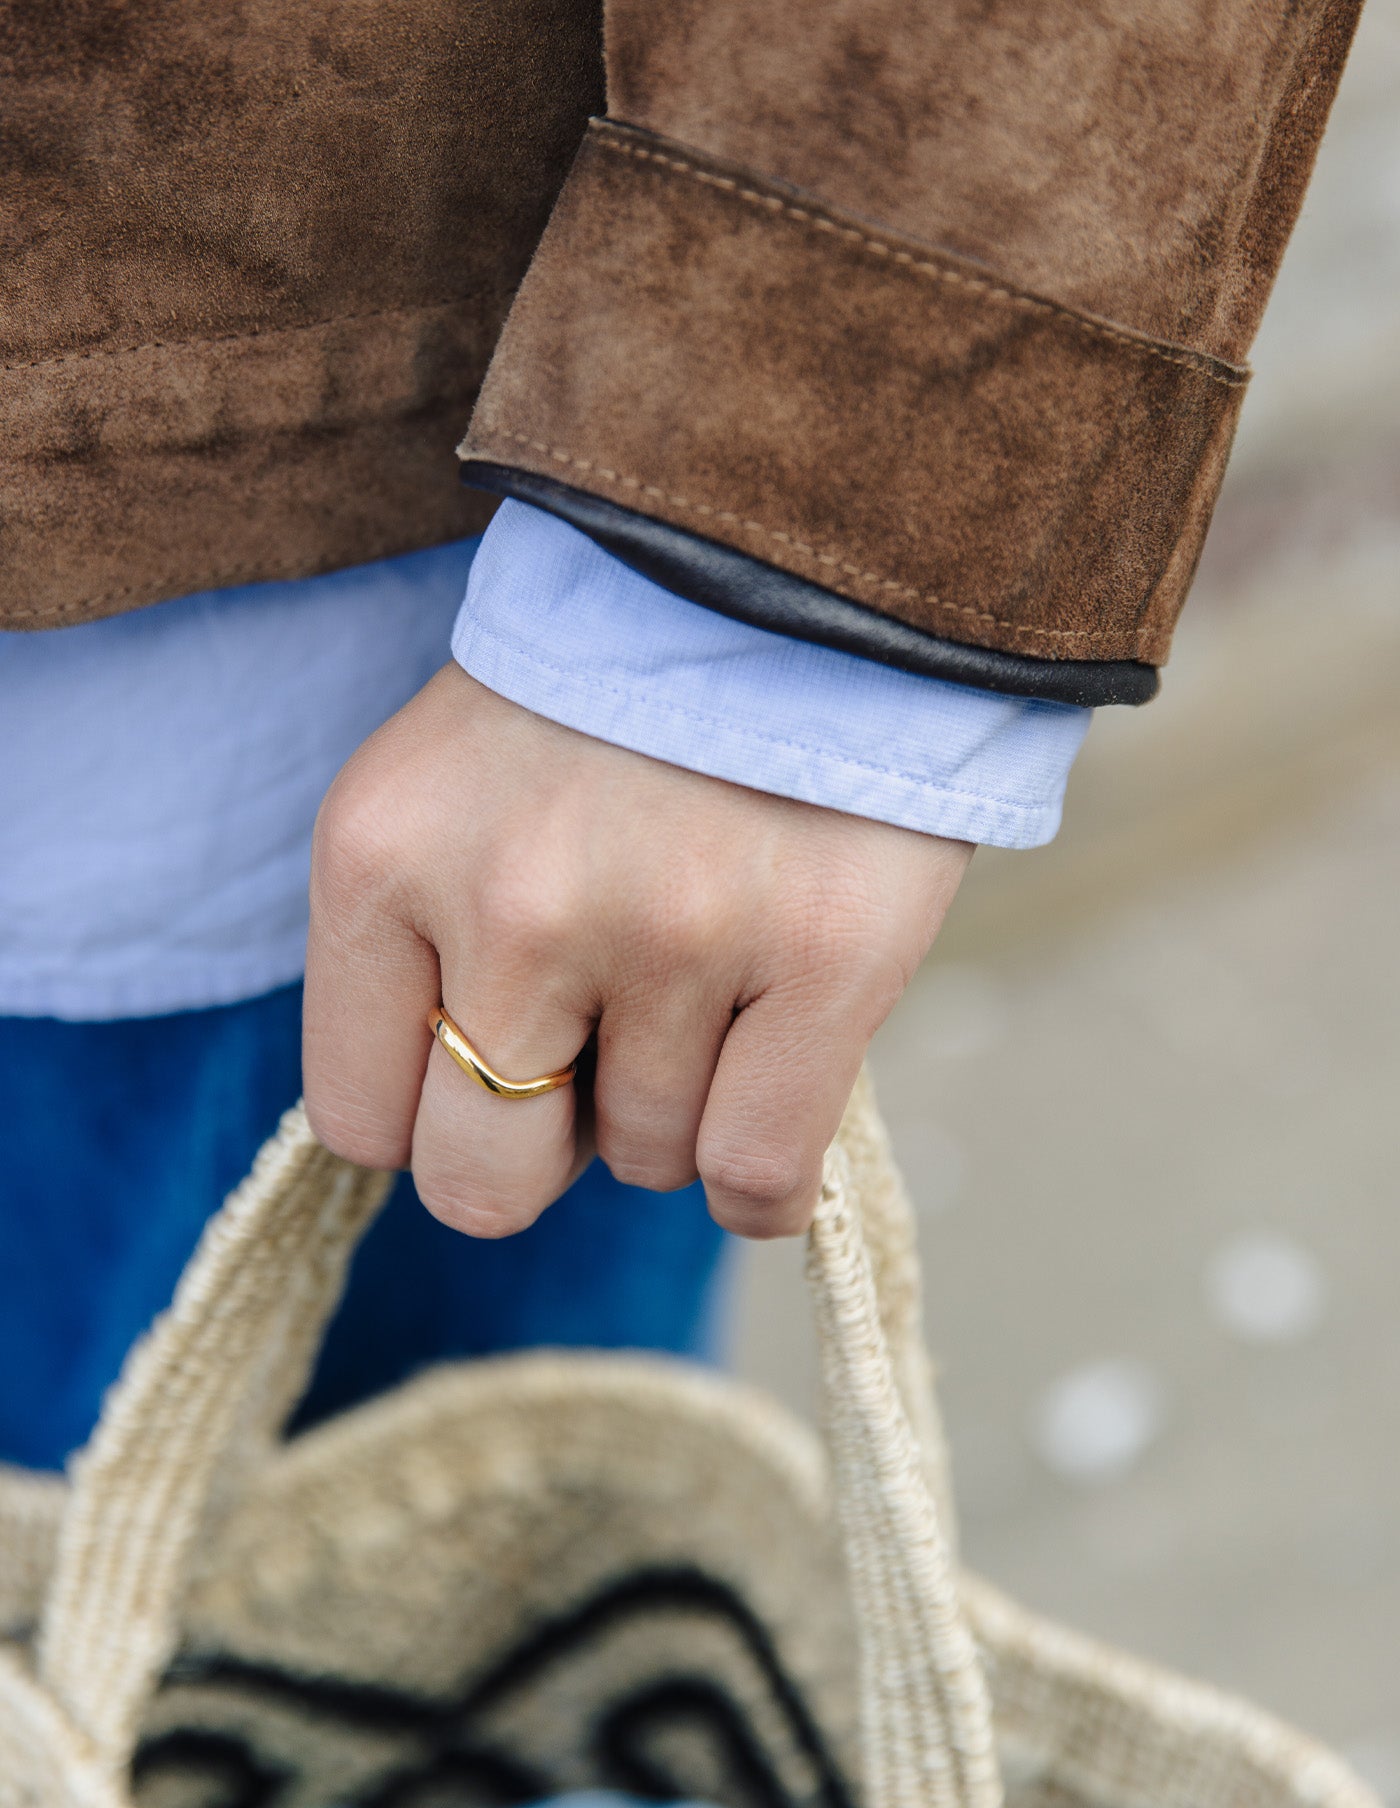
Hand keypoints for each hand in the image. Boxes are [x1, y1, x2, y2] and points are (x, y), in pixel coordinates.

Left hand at [304, 665, 970, 1237]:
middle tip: (602, 1052)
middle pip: (482, 1182)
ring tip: (710, 978)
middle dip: (542, 1144)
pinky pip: (756, 1173)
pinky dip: (762, 1186)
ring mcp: (673, 933)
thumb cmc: (607, 701)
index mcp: (385, 856)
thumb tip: (457, 1127)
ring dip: (675, 1107)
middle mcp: (515, 904)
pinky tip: (771, 1102)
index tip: (496, 1061)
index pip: (358, 1119)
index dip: (434, 1112)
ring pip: (648, 1163)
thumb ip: (419, 947)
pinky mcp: (821, 957)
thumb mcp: (446, 791)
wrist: (789, 566)